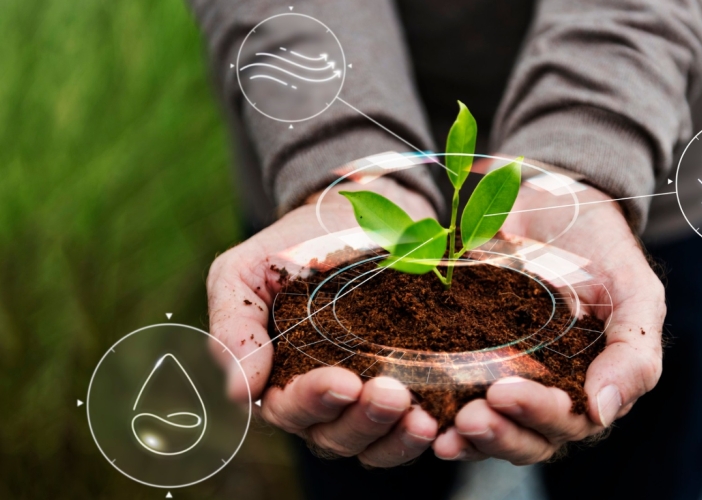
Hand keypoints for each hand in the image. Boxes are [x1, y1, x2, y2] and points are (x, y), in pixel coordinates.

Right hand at [206, 176, 441, 466]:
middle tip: (391, 394)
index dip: (314, 401)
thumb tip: (240, 393)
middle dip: (363, 420)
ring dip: (397, 436)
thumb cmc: (291, 248)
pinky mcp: (409, 390)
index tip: (343, 380)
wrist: (355, 217)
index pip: (289, 409)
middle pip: (336, 435)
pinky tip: (444, 421)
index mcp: (277, 380)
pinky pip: (413, 429)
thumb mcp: (245, 273)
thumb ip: (234, 328)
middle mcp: (322, 402)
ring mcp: (366, 401)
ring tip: (422, 418)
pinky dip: (427, 431)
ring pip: (376, 443)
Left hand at [432, 178, 665, 463]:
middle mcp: (549, 394)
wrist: (559, 204)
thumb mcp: (636, 294)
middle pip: (525, 438)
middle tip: (471, 416)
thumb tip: (602, 413)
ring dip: (468, 436)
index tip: (505, 392)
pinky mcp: (470, 357)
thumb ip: (634, 353)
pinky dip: (439, 411)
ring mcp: (508, 378)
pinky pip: (453, 396)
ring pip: (490, 427)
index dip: (537, 415)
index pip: (567, 422)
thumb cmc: (605, 251)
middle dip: (498, 433)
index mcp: (591, 388)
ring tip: (444, 429)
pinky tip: (420, 414)